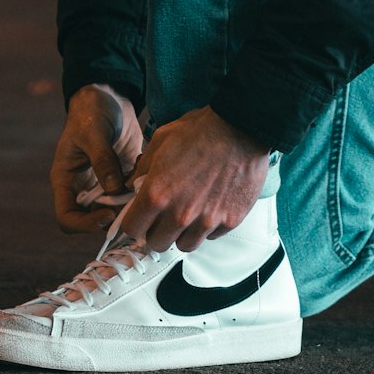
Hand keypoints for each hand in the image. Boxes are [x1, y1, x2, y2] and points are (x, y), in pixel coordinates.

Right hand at [50, 83, 130, 234]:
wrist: (108, 97)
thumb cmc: (91, 112)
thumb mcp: (93, 133)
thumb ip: (103, 161)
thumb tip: (113, 190)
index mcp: (66, 181)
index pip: (67, 218)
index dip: (84, 225)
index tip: (107, 215)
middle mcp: (84, 188)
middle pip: (94, 219)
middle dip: (114, 218)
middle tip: (134, 207)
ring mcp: (104, 184)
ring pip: (116, 210)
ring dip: (131, 204)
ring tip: (143, 186)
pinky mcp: (123, 177)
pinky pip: (131, 194)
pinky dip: (141, 189)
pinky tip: (147, 169)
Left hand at [121, 105, 270, 252]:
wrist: (242, 127)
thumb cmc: (202, 131)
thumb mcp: (161, 140)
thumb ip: (142, 167)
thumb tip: (132, 184)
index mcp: (157, 193)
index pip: (131, 228)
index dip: (134, 221)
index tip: (140, 215)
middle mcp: (179, 213)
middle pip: (156, 243)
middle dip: (156, 230)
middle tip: (163, 215)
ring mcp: (206, 220)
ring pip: (184, 245)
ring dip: (182, 233)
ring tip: (188, 212)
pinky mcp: (229, 221)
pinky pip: (210, 236)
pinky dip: (207, 226)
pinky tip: (210, 205)